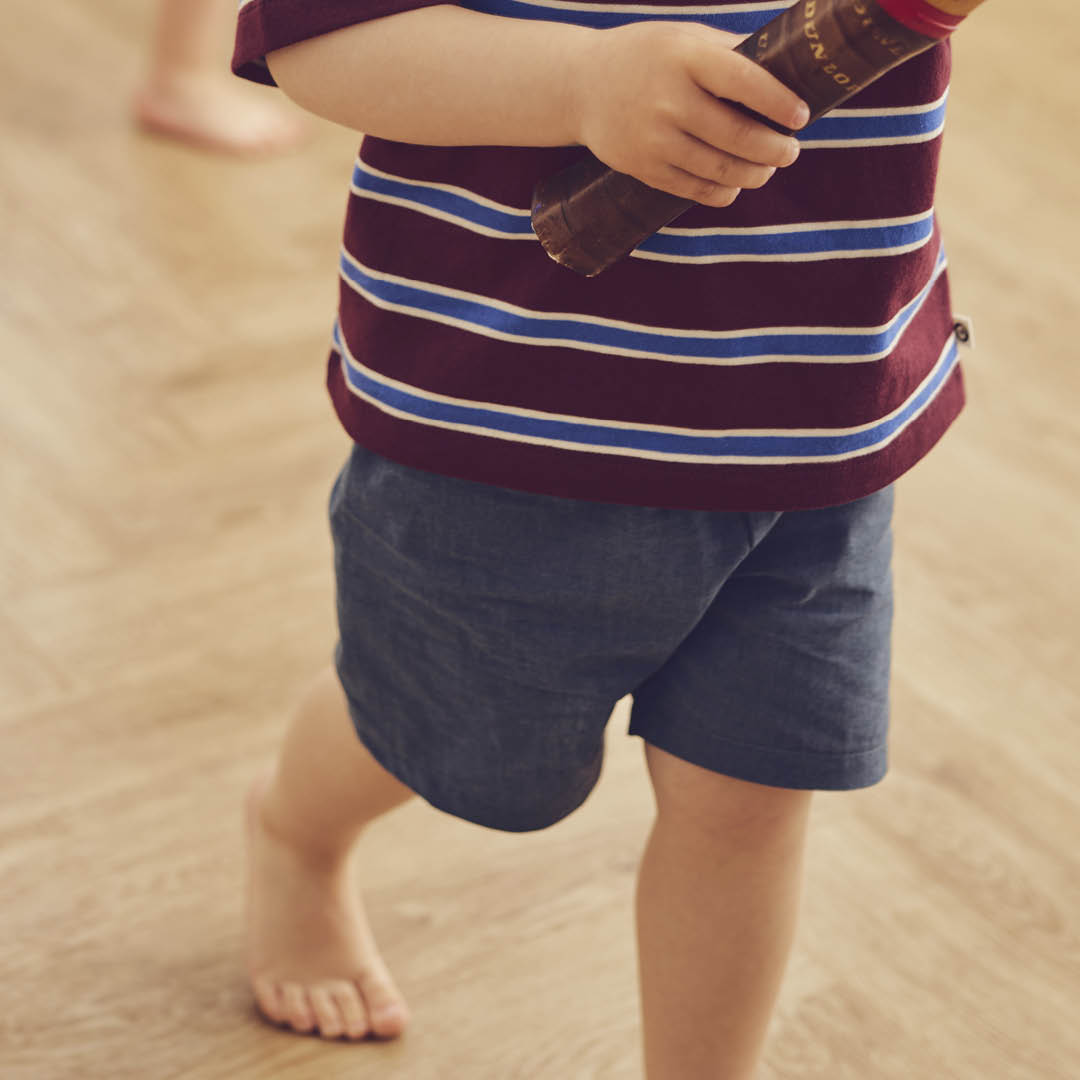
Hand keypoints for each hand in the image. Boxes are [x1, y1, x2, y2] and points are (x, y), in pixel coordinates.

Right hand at [572, 21, 808, 206]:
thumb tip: (786, 63)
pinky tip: (736, 186)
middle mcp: (668, 99)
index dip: (779, 104)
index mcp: (685, 58)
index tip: (801, 117)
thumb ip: (729, 51)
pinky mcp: (643, 168)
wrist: (581, 86)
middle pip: (737, 136)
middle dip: (774, 150)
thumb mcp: (684, 38)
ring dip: (754, 175)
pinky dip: (722, 193)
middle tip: (791, 152)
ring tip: (768, 170)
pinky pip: (693, 190)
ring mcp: (654, 139)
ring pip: (719, 169)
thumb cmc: (647, 57)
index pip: (745, 82)